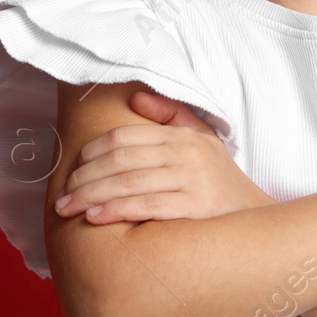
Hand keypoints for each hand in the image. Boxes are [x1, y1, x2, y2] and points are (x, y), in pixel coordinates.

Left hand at [53, 90, 272, 223]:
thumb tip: (135, 96)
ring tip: (67, 208)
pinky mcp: (196, 206)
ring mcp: (192, 179)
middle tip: (61, 195)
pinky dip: (116, 210)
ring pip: (128, 182)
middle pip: (120, 159)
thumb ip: (171, 116)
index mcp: (183, 136)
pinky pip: (146, 205)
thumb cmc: (221, 183)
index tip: (71, 169)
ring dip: (90, 195)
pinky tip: (94, 217)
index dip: (92, 152)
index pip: (125, 137)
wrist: (256, 219)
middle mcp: (187, 153)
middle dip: (84, 177)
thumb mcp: (203, 141)